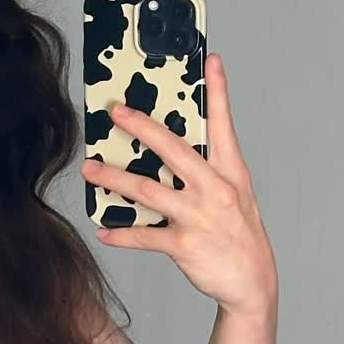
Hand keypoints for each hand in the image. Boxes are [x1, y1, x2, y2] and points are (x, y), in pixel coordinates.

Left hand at [81, 53, 277, 315]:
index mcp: (231, 172)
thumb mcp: (234, 194)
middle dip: (142, 128)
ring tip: (90, 170)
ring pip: (148, 190)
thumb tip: (169, 148)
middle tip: (116, 112)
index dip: (218, 92)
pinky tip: (103, 230)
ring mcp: (199, 216)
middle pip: (174, 149)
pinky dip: (121, 234)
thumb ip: (208, 170)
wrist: (252, 283)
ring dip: (114, 179)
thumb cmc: (238, 233)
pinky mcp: (184, 245)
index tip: (212, 60)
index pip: (224, 125)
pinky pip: (144, 235)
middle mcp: (215, 189)